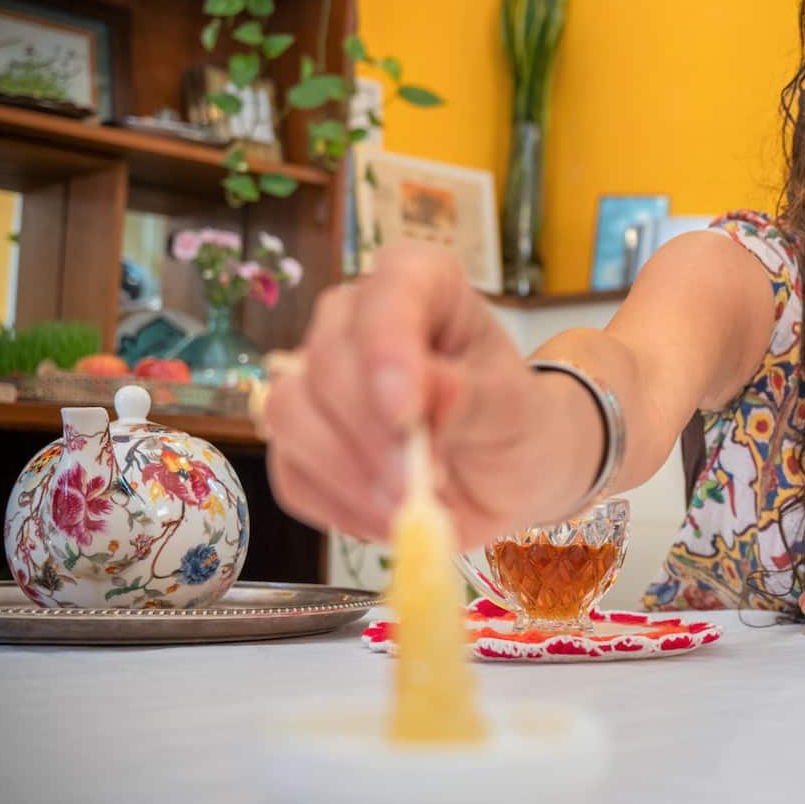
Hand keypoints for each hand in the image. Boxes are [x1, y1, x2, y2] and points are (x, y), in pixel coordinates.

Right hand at [264, 242, 549, 549]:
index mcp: (421, 283)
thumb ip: (471, 395)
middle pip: (326, 359)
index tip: (406, 414)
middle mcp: (358, 320)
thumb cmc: (514, 421)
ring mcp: (321, 380)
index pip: (388, 290)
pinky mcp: (302, 443)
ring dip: (348, 473)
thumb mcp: (513, 408)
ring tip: (408, 507)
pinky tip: (388, 520)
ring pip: (289, 414)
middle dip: (370, 432)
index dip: (387, 348)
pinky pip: (292, 475)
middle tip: (417, 484)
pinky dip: (339, 508)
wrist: (508, 474)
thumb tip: (427, 390)